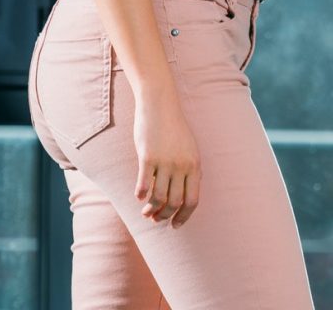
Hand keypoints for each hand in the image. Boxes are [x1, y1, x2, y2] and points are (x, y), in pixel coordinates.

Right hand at [133, 88, 200, 228]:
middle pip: (175, 203)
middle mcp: (182, 166)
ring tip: (145, 212)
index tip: (175, 225)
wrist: (161, 107)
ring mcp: (165, 162)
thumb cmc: (175, 129)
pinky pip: (143, 184)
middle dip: (165, 216)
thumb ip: (190, 169)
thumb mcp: (190, 149)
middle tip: (156, 219)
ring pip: (158, 197)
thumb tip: (187, 191)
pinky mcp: (147, 158)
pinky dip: (140, 195)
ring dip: (151, 209)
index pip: (193, 200)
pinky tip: (137, 197)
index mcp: (195, 165)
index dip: (184, 216)